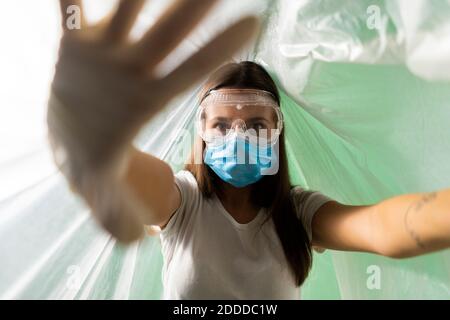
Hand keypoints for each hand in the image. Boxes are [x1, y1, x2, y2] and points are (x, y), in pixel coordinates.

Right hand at [47, 0, 258, 241]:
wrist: (63, 132)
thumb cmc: (91, 158)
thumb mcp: (100, 190)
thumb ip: (116, 214)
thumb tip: (132, 242)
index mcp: (147, 101)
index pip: (187, 75)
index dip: (216, 52)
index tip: (253, 25)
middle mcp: (132, 71)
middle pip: (167, 36)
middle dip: (191, 8)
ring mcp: (104, 53)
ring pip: (127, 11)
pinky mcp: (73, 42)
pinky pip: (70, 8)